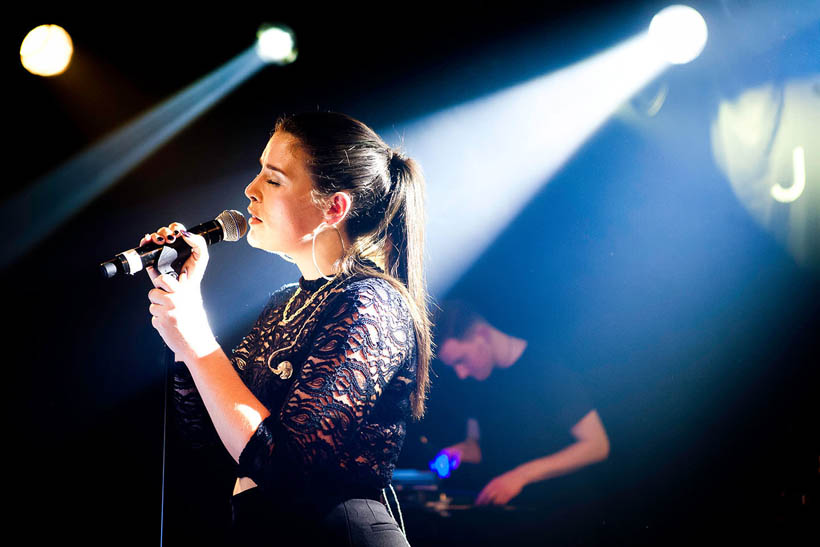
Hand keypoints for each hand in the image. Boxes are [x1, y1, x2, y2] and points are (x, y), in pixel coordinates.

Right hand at [140, 222, 208, 284]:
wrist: (183, 290)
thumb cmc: (193, 275)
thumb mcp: (202, 257)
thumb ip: (198, 243)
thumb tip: (186, 234)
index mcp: (183, 244)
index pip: (176, 230)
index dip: (175, 229)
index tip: (177, 234)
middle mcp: (171, 247)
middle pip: (164, 232)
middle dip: (164, 232)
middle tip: (169, 239)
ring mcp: (160, 253)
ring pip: (154, 238)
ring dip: (155, 236)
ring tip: (159, 241)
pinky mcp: (151, 260)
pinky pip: (146, 248)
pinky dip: (145, 243)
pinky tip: (147, 241)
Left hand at [144, 224, 216, 361]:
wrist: (195, 342)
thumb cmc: (192, 318)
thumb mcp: (189, 297)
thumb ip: (174, 284)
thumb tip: (154, 271)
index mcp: (191, 286)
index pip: (192, 261)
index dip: (190, 243)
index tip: (182, 231)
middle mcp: (183, 293)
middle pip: (160, 279)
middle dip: (160, 289)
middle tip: (171, 300)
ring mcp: (173, 306)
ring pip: (152, 297)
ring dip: (157, 307)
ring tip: (171, 314)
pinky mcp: (163, 318)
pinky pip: (152, 313)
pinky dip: (158, 318)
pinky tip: (169, 323)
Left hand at [475, 468, 526, 505]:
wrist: (517, 476)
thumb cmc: (506, 479)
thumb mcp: (497, 481)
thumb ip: (490, 487)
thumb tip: (482, 495)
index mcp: (493, 482)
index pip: (484, 492)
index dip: (480, 498)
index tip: (476, 503)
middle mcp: (498, 487)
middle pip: (488, 497)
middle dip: (484, 503)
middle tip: (481, 506)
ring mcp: (503, 491)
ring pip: (495, 501)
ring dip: (493, 503)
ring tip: (493, 502)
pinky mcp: (509, 494)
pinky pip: (503, 502)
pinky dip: (500, 503)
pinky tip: (500, 501)